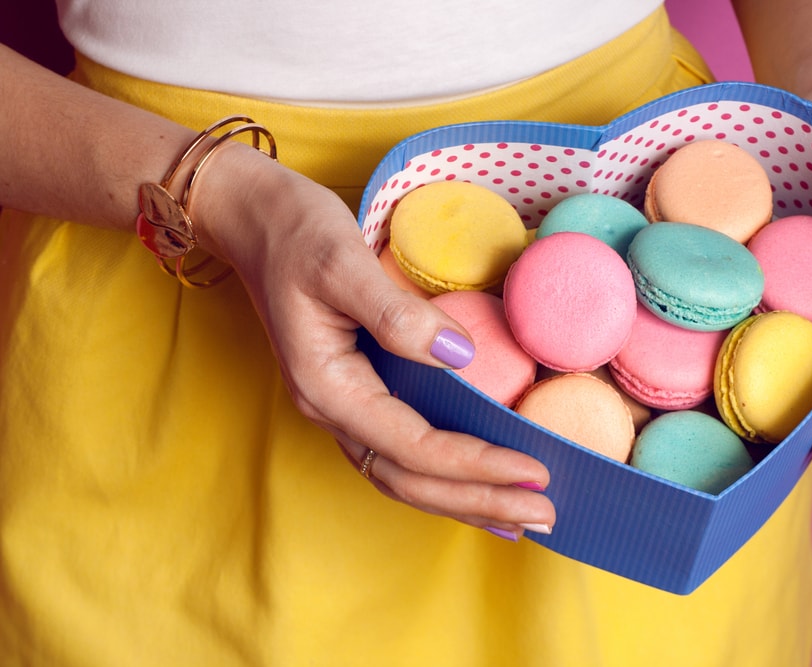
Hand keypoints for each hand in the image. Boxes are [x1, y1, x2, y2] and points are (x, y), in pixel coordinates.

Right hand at [195, 143, 555, 537]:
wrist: (257, 220)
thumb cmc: (296, 234)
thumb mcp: (342, 262)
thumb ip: (396, 313)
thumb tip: (461, 356)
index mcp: (327, 386)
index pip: (411, 445)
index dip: (473, 464)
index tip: (532, 470)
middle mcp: (333, 409)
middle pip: (410, 479)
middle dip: (477, 500)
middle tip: (545, 515)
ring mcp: (344, 405)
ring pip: (404, 475)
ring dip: (463, 499)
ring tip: (521, 517)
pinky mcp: (358, 393)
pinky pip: (403, 451)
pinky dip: (445, 475)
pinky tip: (480, 481)